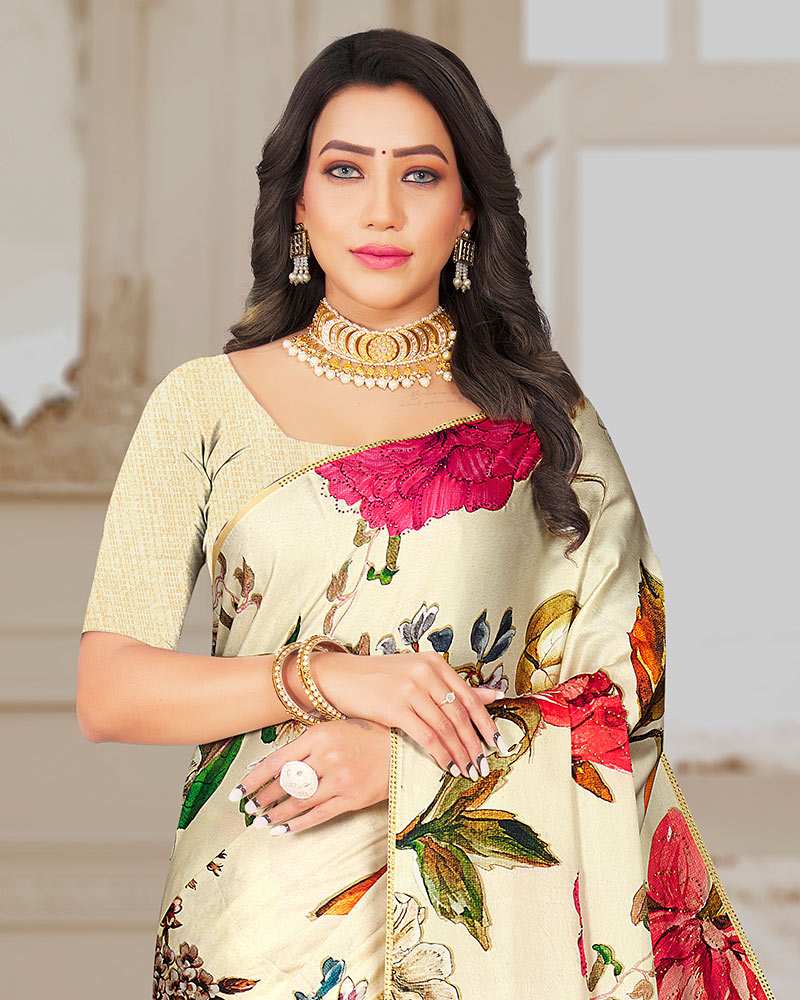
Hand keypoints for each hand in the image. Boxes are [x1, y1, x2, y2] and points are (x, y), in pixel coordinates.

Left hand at [228, 716, 391, 834]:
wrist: (403, 749)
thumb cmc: (365, 734)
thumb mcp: (334, 727)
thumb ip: (303, 744)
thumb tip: (265, 763)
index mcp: (320, 735)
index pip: (278, 760)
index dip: (254, 778)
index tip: (237, 790)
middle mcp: (328, 758)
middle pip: (285, 783)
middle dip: (261, 798)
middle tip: (245, 807)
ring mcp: (340, 780)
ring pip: (299, 802)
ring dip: (275, 813)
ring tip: (259, 821)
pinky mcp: (352, 799)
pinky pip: (319, 815)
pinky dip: (297, 824)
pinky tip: (282, 830)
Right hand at [311, 649, 503, 779]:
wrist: (341, 677)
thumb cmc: (379, 678)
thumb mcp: (417, 674)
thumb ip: (450, 685)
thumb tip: (492, 695)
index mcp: (435, 663)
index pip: (469, 696)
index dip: (486, 723)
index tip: (498, 743)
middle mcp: (426, 672)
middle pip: (460, 713)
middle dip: (475, 743)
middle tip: (484, 764)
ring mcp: (411, 689)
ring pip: (445, 727)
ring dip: (460, 752)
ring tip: (468, 770)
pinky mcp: (395, 707)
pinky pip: (426, 735)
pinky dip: (440, 753)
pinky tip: (446, 765)